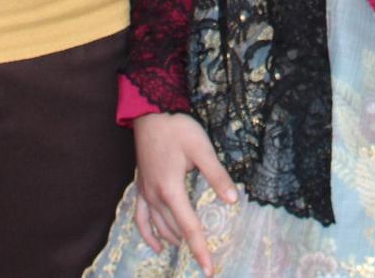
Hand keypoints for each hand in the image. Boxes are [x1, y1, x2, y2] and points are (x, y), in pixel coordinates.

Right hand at [132, 112, 236, 276]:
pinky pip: (140, 217)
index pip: (189, 227)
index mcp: (170, 190)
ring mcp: (145, 192)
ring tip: (186, 250)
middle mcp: (155, 196)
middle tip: (204, 260)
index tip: (208, 270)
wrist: (150, 111)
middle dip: (189, 246)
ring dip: (172, 239)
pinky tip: (156, 243)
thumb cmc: (177, 128)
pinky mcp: (140, 185)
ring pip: (158, 226)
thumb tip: (233, 200)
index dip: (200, 250)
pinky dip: (147, 232)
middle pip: (174, 230)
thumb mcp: (202, 150)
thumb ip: (217, 176)